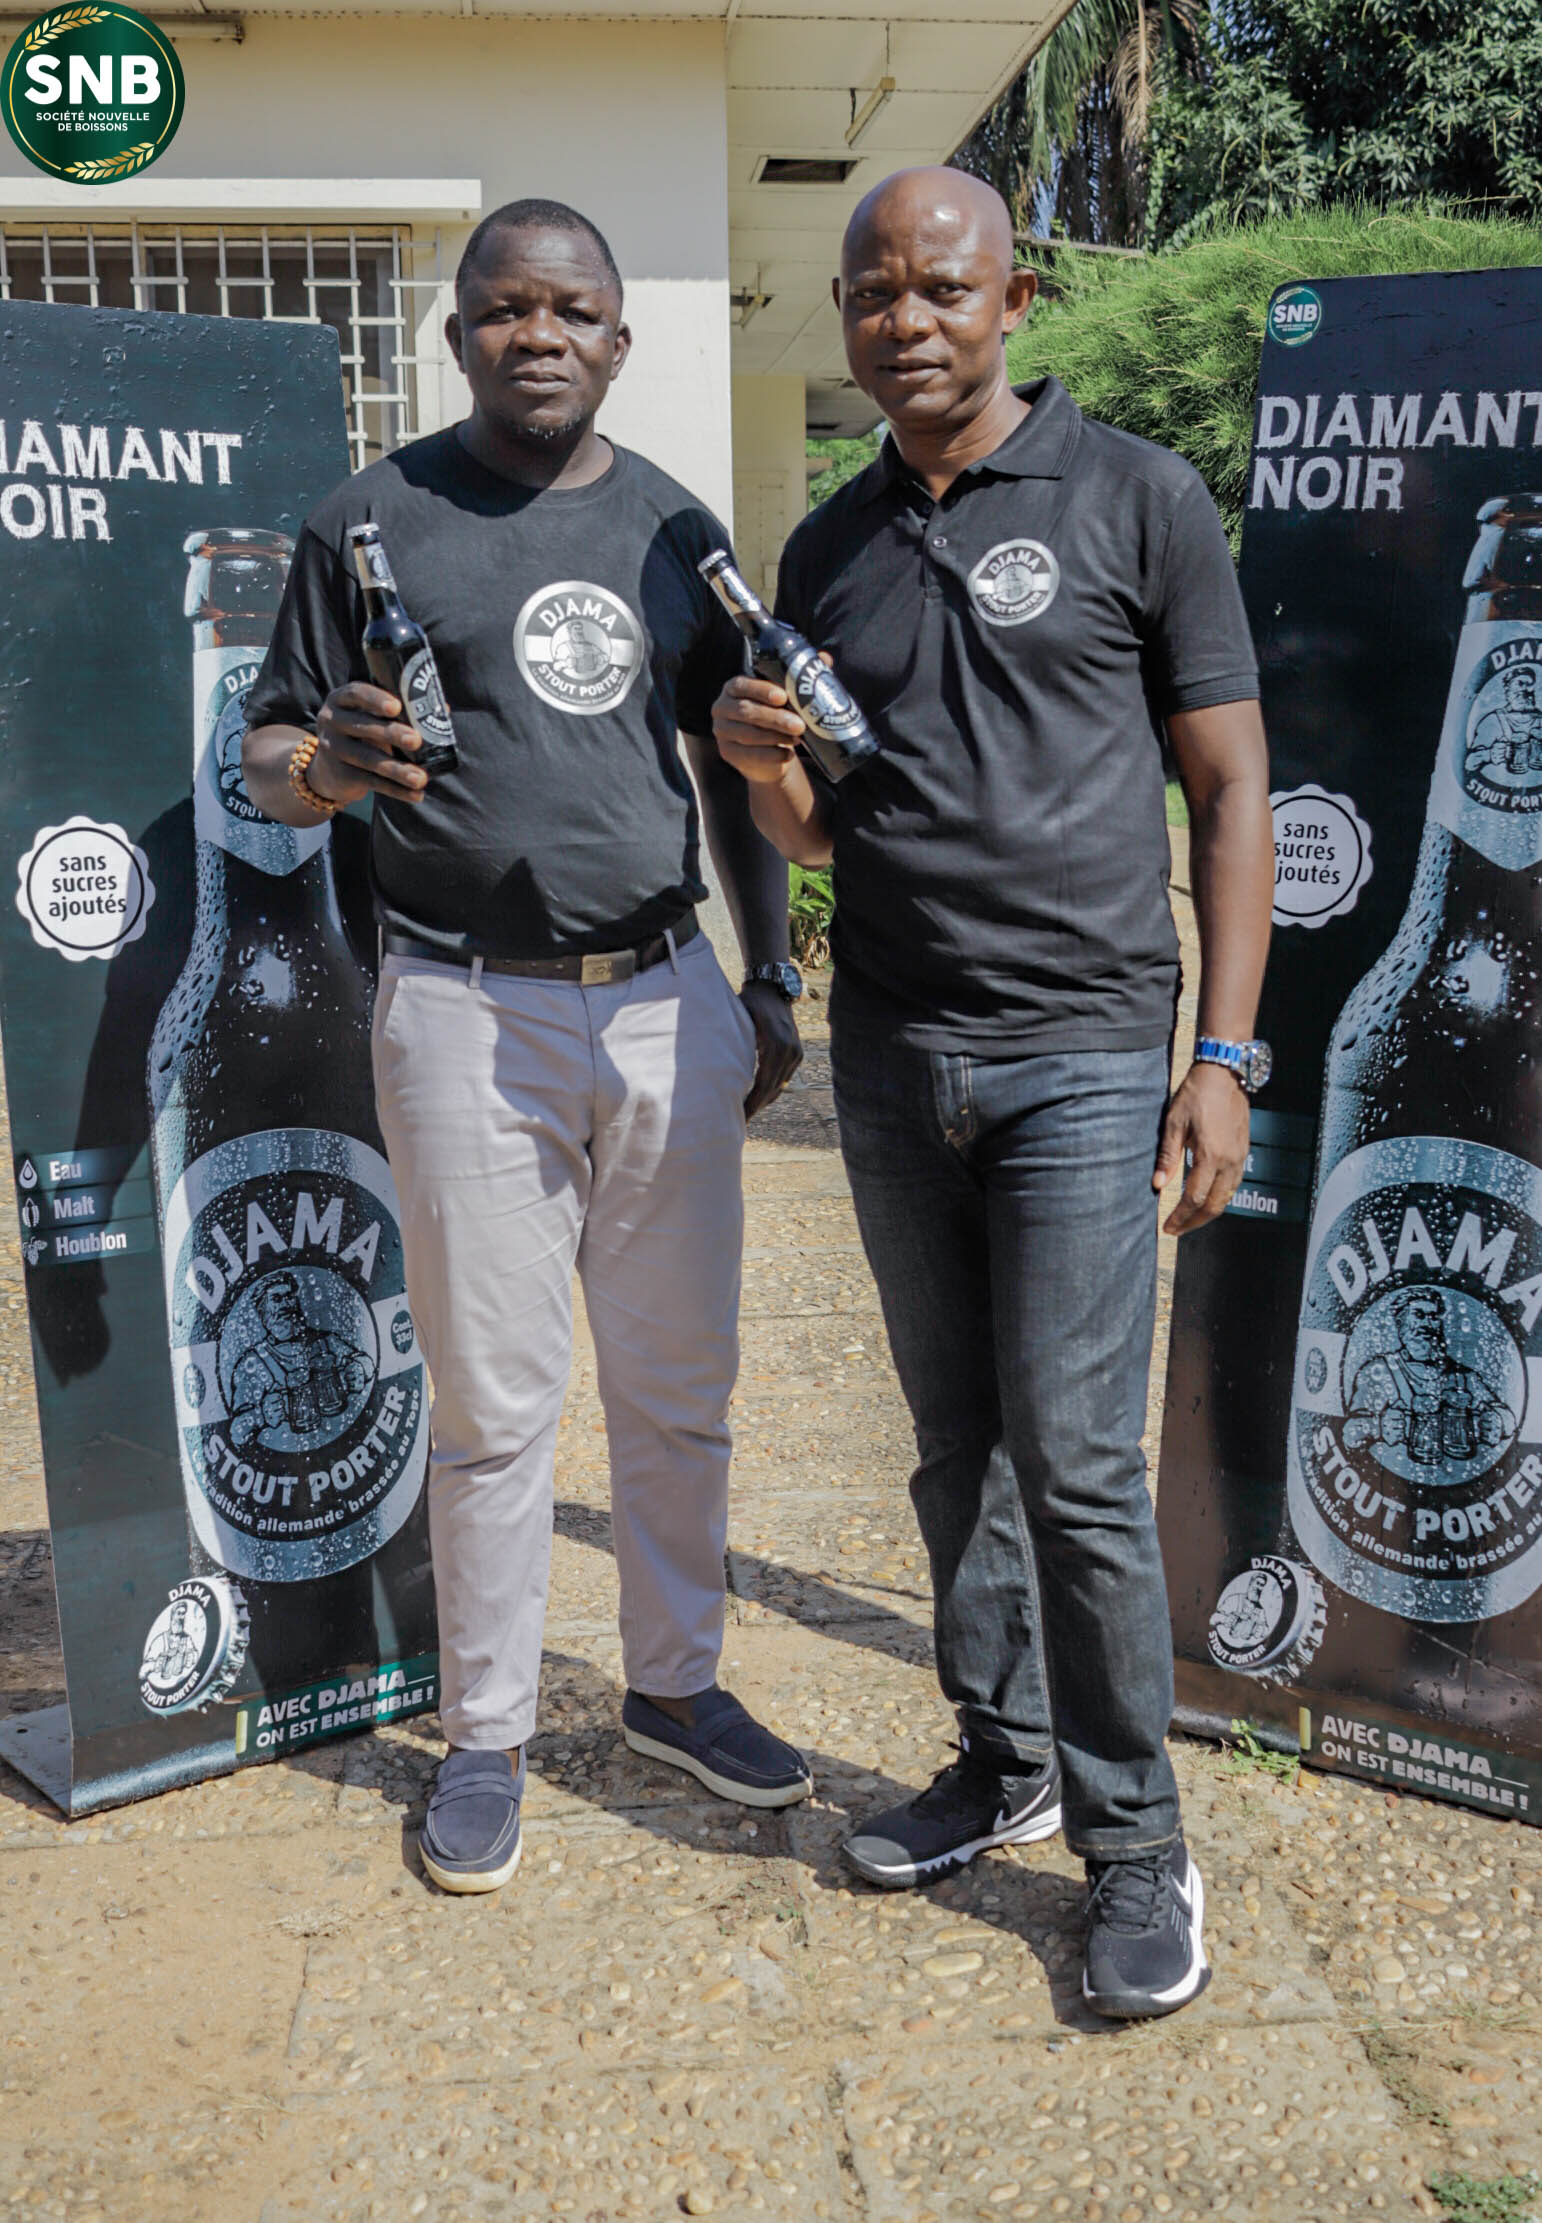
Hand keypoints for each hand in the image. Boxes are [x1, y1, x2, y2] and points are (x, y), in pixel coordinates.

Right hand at [310, 681, 427, 806]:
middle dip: (391, 733)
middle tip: (416, 740)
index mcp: (341, 699)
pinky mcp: (340, 775)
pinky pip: (371, 782)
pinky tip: (416, 795)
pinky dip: (396, 790)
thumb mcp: (372, 717)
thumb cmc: (362, 734)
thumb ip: (401, 711)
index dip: (375, 699)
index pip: (356, 693)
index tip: (397, 707)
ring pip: (368, 759)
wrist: (329, 770)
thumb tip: (442, 708)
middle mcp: (331, 721)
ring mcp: (332, 749)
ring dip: (397, 769)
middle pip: (363, 726)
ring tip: (421, 778)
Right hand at [712, 674, 806, 786]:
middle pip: (746, 711)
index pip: (742, 685)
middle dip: (775, 719)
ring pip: (748, 734)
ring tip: (798, 739)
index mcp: (733, 688)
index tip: (783, 697)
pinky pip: (748, 755)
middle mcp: (722, 707)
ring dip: (775, 737)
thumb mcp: (785, 697)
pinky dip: (771, 755)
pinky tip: (787, 755)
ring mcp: (722, 731)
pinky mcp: (726, 753)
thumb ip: (800, 677)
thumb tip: (824, 658)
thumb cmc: (775, 715)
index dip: (761, 690)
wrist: (767, 753)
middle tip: (800, 725)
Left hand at [740, 979, 802, 1117]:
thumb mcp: (738, 1021)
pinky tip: (757, 1097)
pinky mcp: (797, 1053)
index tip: (740, 1117)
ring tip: (746, 1113)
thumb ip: (733, 1045)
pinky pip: (783, 1078)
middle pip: (773, 1090)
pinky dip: (771, 1089)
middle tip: (739, 1121)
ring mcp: (796, 1053)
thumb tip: (717, 1074)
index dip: (752, 1104)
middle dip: (756, 1107)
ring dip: (764, 1100)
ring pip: (779, 1086)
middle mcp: (790, 1051)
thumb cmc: (750, 1003)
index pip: (764, 1085)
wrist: (773, 989)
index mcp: (775, 1045)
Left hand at [1153, 1061, 1249, 1234]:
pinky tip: (1207, 1199)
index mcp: (1210, 1155)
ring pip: (1227, 1198)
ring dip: (1208, 1213)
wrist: (1224, 1074)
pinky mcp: (1244, 1152)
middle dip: (1194, 1222)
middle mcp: (1229, 1161)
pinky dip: (1220, 1198)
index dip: (1179, 1216)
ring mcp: (1240, 1157)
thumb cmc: (1196, 1095)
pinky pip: (1234, 1185)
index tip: (1167, 1226)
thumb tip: (1158, 1185)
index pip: (1193, 1198)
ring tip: (1189, 1219)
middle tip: (1176, 1230)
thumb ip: (1167, 1157)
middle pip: (1214, 1205)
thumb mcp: (1174, 1124)